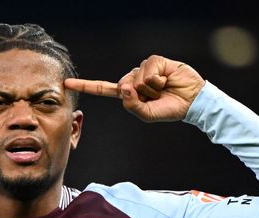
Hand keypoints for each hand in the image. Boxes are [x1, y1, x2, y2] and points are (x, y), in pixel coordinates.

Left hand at [64, 55, 204, 121]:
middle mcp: (133, 78)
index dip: (86, 86)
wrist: (191, 102)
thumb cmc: (169, 109)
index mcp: (128, 92)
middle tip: (156, 96)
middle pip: (121, 84)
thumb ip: (131, 105)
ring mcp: (143, 69)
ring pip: (135, 78)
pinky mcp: (155, 61)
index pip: (103, 89)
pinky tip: (167, 79)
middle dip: (138, 94)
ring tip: (163, 88)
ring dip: (150, 87)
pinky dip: (157, 79)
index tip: (67, 83)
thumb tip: (124, 86)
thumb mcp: (146, 114)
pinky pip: (148, 70)